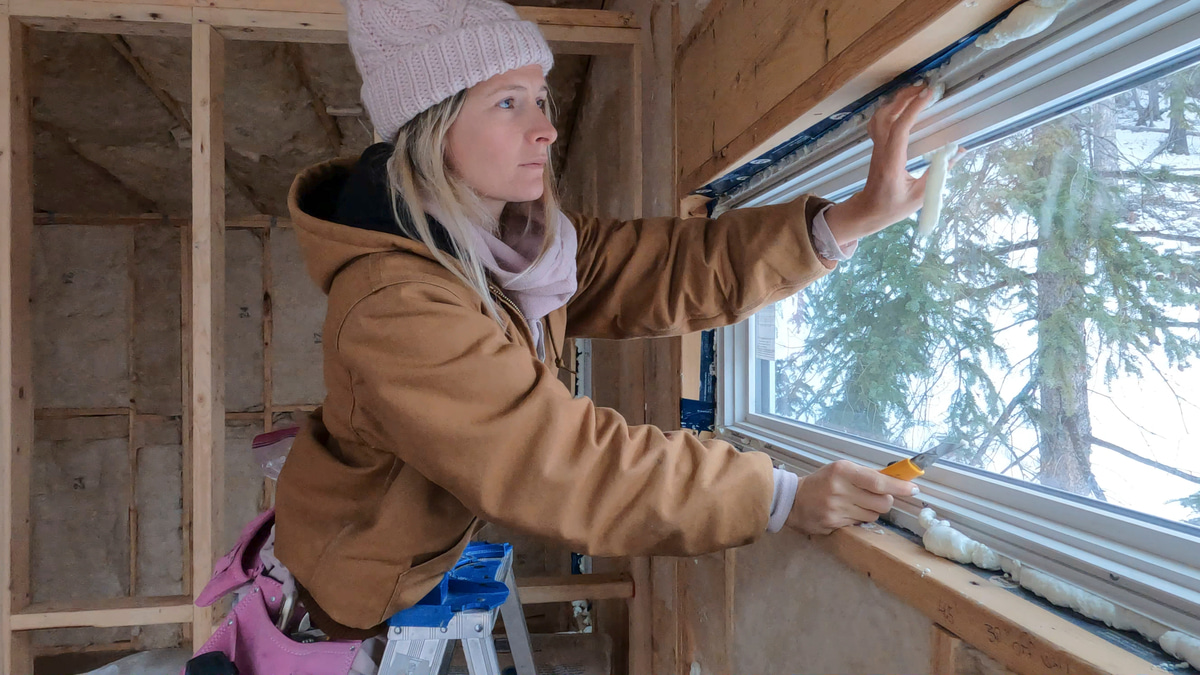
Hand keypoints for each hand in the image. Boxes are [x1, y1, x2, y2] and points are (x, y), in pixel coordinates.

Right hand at [785, 460, 917, 535]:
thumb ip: (866, 475)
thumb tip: (897, 479)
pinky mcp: (834, 523)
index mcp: (843, 471)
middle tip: (877, 497)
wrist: (794, 500)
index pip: (878, 481)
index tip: (913, 489)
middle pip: (882, 502)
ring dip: (871, 510)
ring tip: (856, 504)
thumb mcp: (841, 470)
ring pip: (873, 515)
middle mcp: (840, 489)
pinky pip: (860, 523)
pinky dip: (858, 518)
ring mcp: (836, 509)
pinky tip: (846, 512)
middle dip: (886, 500)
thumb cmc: (822, 482)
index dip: (899, 486)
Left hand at [823, 84, 933, 243]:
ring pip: (880, 116)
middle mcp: (881, 152)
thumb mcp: (921, 195)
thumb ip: (940, 173)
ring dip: (896, 100)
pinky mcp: (876, 146)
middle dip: (905, 98)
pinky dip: (889, 108)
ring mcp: (876, 148)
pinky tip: (901, 104)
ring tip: (915, 91)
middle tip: (925, 87)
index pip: (900, 130)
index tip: (928, 94)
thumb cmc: (893, 206)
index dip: (913, 110)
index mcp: (892, 164)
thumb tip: (960, 152)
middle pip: (887, 116)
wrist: (868, 210)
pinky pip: (878, 121)